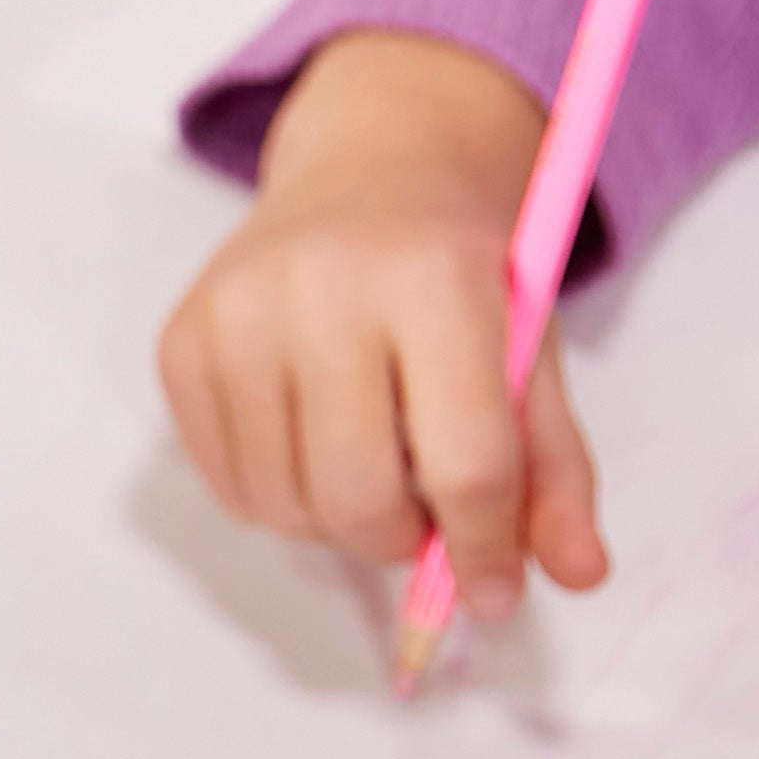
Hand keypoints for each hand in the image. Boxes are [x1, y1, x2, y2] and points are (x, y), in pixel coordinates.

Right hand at [159, 28, 600, 623]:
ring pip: (284, 506)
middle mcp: (321, 289)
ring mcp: (236, 314)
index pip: (465, 461)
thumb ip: (555, 468)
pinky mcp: (180, 342)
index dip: (487, 546)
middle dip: (402, 541)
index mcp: (435, 282)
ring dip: (337, 522)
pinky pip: (227, 485)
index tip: (494, 587)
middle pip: (360, 498)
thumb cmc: (457, 272)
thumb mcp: (532, 351)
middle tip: (424, 519)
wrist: (366, 170)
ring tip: (370, 466)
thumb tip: (578, 575)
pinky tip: (313, 444)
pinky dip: (278, 496)